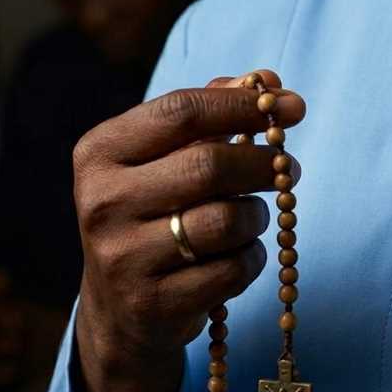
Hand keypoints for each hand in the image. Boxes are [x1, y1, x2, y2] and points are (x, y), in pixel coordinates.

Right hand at [69, 70, 303, 391]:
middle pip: (209, 166)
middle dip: (263, 164)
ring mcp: (124, 256)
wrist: (119, 310)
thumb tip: (269, 81)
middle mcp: (103, 202)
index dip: (243, 104)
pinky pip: (233, 269)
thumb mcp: (161, 162)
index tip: (292, 106)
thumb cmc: (152, 217)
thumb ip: (208, 117)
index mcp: (99, 153)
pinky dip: (251, 258)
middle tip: (289, 168)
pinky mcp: (154, 302)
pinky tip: (241, 255)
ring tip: (253, 217)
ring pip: (227, 221)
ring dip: (257, 216)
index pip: (181, 111)